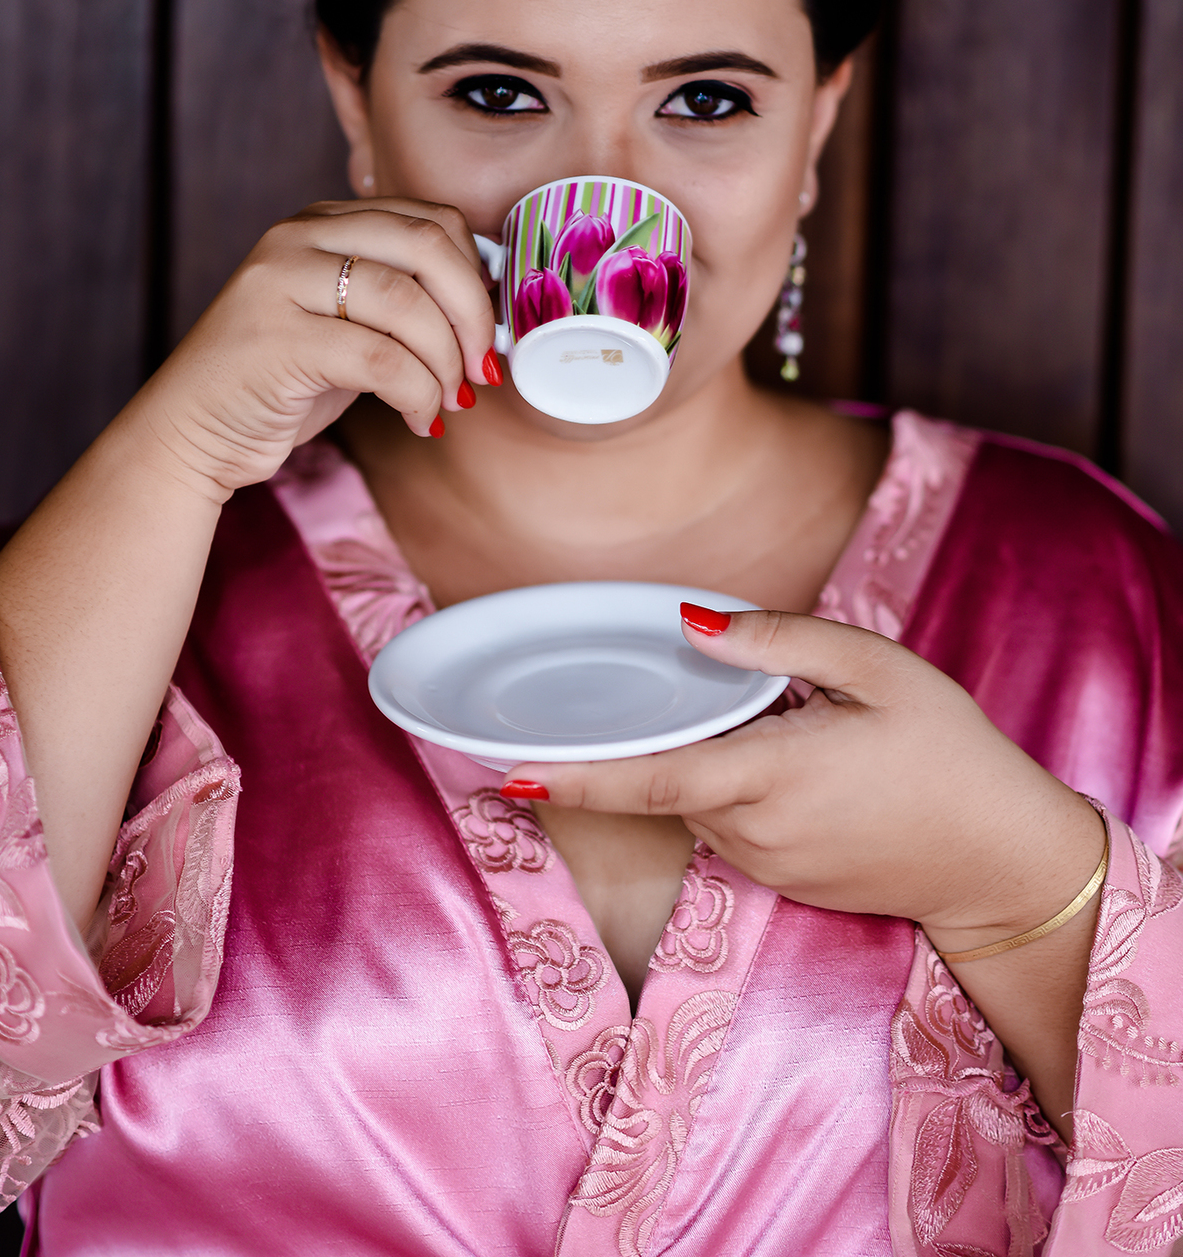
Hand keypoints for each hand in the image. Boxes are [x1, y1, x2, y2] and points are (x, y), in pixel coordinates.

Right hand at [133, 198, 499, 499]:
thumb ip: (399, 297)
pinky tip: (420, 421)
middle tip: (483, 366)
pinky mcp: (277, 340)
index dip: (475, 277)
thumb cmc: (281, 380)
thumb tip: (484, 309)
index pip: (429, 220)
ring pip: (407, 305)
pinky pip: (382, 361)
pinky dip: (418, 395)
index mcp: (321, 223)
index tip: (487, 330)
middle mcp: (297, 238)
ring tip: (448, 401)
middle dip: (472, 314)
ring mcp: (281, 284)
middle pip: (426, 248)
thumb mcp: (344, 321)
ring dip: (445, 364)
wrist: (193, 431)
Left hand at [502, 608, 1103, 942]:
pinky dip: (741, 788)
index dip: (572, 778)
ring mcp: (765, 867)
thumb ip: (780, 641)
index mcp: (768, 776)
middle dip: (667, 736)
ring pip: (699, 800)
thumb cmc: (949, 753)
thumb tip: (693, 624)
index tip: (505, 773)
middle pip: (670, 777)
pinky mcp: (781, 884)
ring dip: (715, 761)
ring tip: (805, 731)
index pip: (647, 779)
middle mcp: (752, 832)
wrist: (1002, 861)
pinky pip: (731, 826)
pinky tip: (811, 767)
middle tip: (737, 700)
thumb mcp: (877, 669)